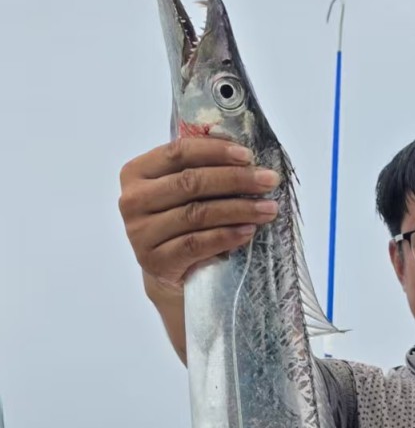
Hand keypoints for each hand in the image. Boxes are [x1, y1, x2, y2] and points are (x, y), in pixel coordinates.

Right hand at [118, 138, 280, 292]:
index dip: (215, 151)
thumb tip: (245, 156)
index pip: (178, 152)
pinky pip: (196, 244)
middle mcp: (133, 200)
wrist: (169, 275)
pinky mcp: (155, 261)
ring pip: (196, 214)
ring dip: (238, 209)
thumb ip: (202, 170)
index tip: (249, 156)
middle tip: (268, 181)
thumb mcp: (184, 193)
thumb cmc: (180, 225)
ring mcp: (140, 233)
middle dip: (235, 179)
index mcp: (137, 173)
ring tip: (267, 209)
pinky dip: (226, 236)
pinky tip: (248, 231)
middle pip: (189, 182)